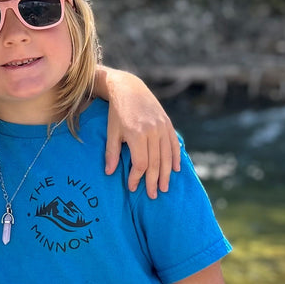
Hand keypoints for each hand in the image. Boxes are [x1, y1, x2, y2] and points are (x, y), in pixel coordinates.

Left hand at [102, 70, 179, 196]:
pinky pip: (173, 144)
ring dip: (166, 173)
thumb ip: (112, 152)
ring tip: (164, 187)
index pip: (140, 163)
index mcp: (137, 134)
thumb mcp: (112, 132)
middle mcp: (152, 131)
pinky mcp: (167, 123)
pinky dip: (175, 157)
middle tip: (153, 195)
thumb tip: (109, 172)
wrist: (129, 88)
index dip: (137, 178)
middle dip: (153, 181)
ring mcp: (162, 127)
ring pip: (167, 155)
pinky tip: (175, 169)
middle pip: (156, 162)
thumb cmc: (117, 112)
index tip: (133, 188)